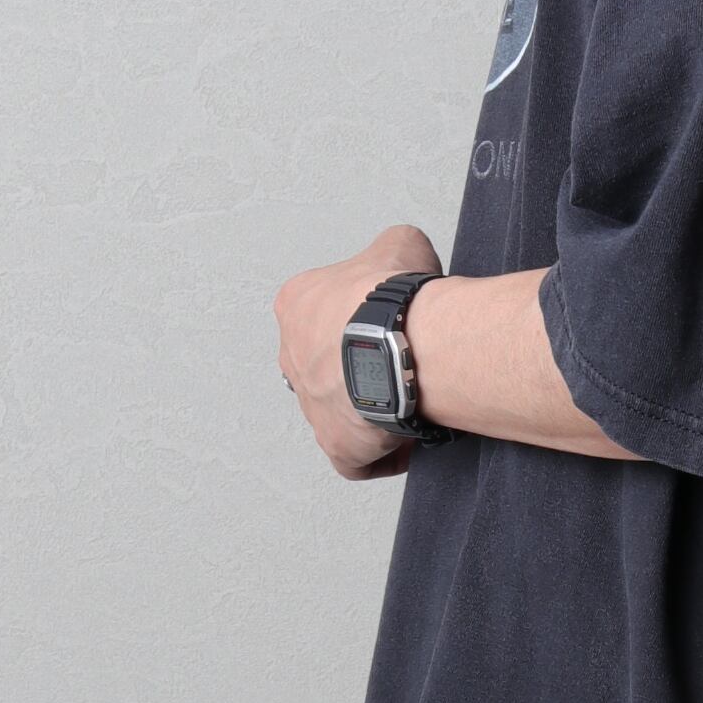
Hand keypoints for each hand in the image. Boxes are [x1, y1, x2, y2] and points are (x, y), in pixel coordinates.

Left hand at [273, 223, 444, 481]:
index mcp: (297, 305)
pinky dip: (380, 455)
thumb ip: (392, 248)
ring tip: (409, 398)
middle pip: (325, 365)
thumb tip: (403, 254)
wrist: (405, 345)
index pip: (323, 312)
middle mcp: (293, 358)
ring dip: (371, 408)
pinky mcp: (336, 446)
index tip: (390, 322)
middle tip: (400, 360)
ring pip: (339, 412)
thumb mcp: (399, 243)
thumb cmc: (395, 299)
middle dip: (360, 365)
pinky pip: (356, 459)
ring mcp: (311, 406)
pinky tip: (406, 439)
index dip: (359, 317)